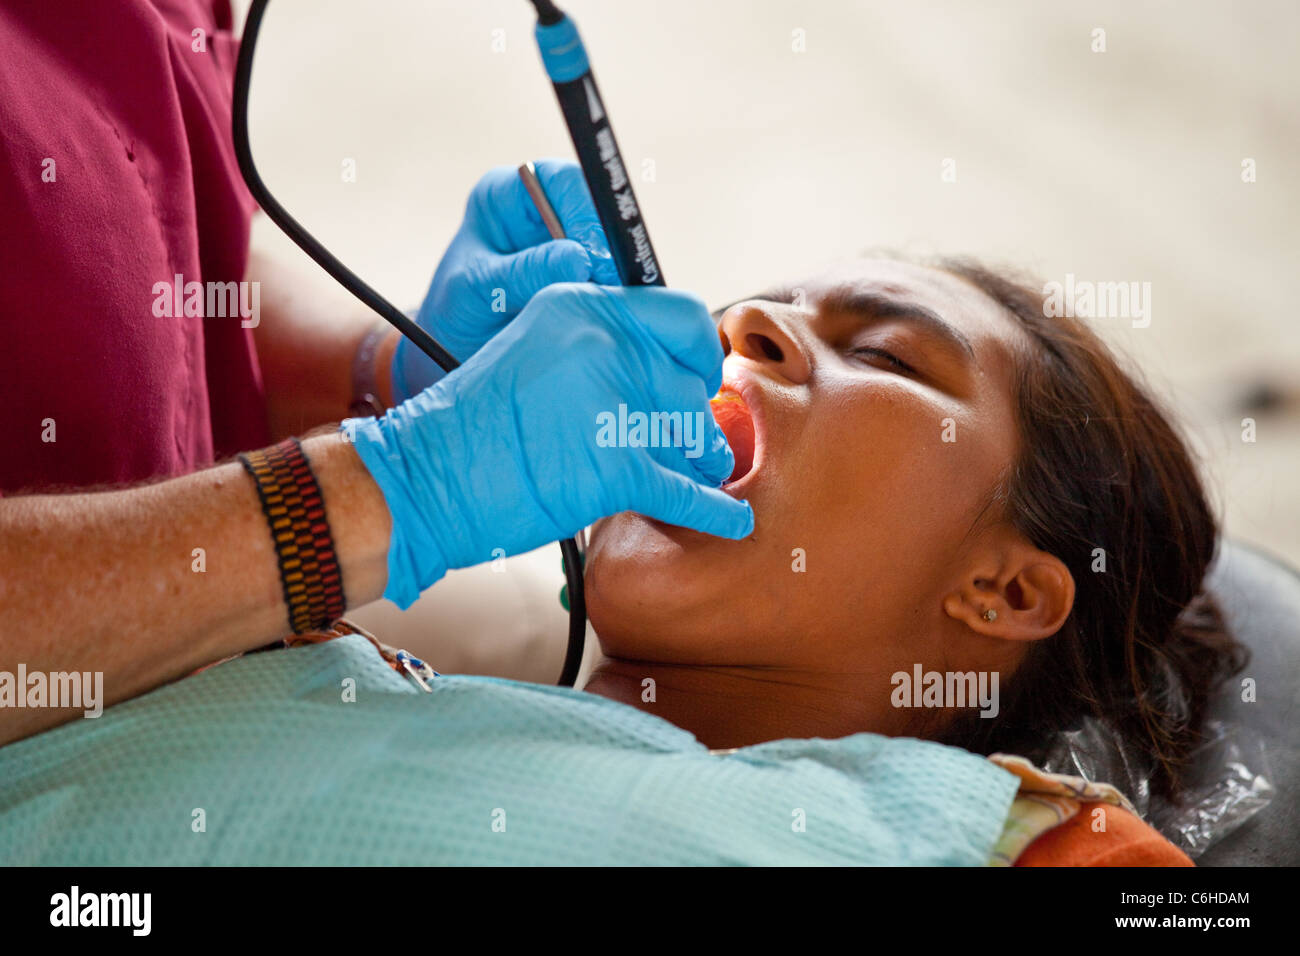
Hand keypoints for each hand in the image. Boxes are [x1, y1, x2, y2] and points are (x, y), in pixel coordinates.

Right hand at [348, 283, 752, 608]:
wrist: (425, 475)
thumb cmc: (476, 424)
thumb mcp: (537, 352)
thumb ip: (599, 351)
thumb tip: (668, 375)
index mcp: (584, 307)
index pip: (682, 315)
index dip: (698, 352)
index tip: (697, 376)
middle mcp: (604, 344)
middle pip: (692, 381)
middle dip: (697, 416)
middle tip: (693, 440)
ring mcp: (612, 403)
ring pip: (695, 434)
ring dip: (701, 461)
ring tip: (699, 473)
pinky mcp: (614, 466)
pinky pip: (688, 491)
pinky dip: (715, 513)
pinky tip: (733, 523)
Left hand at [393, 159, 617, 400]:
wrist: (460, 349)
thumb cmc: (455, 311)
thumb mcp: (479, 290)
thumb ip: (524, 272)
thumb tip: (580, 260)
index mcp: (507, 195)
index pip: (558, 180)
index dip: (583, 210)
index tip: (592, 255)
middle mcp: (542, 210)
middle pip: (594, 209)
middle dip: (604, 247)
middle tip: (607, 285)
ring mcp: (568, 243)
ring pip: (609, 245)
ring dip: (611, 274)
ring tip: (604, 303)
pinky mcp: (585, 275)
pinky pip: (611, 276)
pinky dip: (613, 294)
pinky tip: (608, 311)